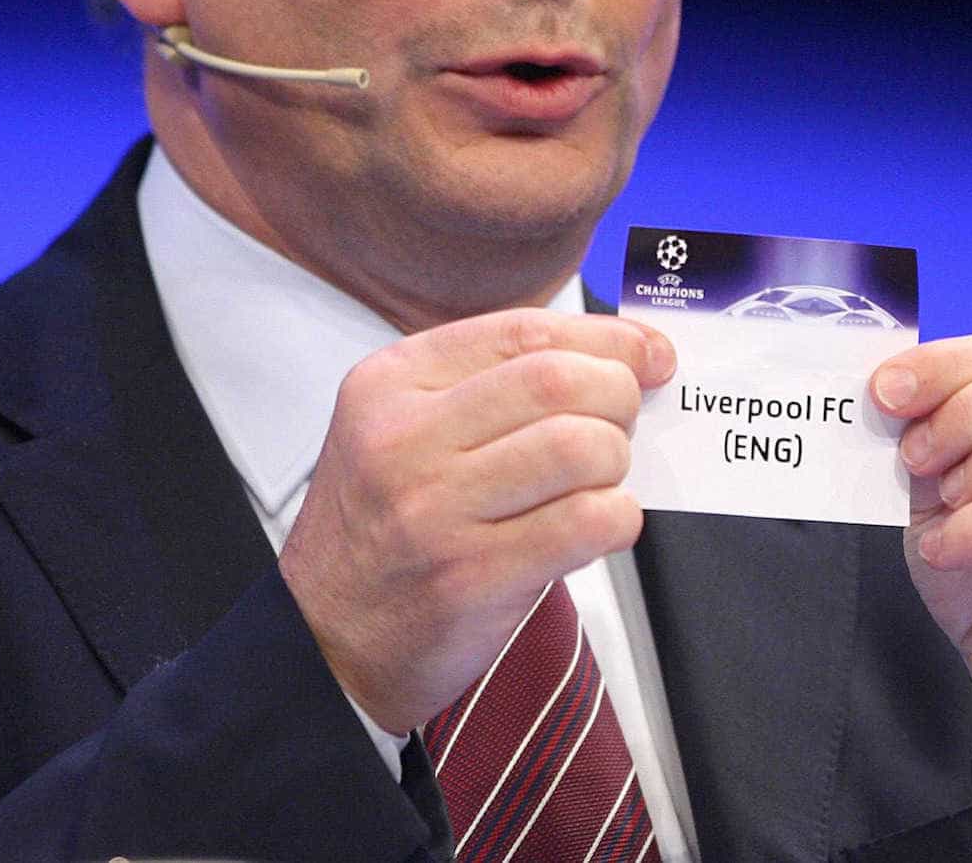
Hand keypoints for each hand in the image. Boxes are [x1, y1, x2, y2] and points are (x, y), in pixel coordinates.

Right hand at [277, 309, 674, 733]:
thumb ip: (496, 385)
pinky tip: (599, 525)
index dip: (606, 337)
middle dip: (618, 396)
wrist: (325, 641)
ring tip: (598, 481)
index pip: (524, 331)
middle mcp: (406, 439)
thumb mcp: (404, 430)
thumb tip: (625, 353)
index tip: (646, 353)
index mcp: (391, 385)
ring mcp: (437, 509)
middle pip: (558, 381)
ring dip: (614, 462)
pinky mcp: (473, 575)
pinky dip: (618, 518)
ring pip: (579, 447)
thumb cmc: (380, 531)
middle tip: (620, 424)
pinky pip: (586, 523)